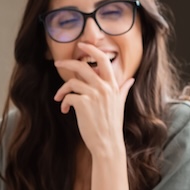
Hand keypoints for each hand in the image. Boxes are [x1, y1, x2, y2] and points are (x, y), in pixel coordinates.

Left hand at [53, 43, 134, 157]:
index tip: (82, 45)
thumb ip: (123, 90)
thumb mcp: (120, 104)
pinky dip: (63, 102)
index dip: (92, 50)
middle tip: (58, 63)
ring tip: (59, 98)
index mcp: (113, 86)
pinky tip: (65, 110)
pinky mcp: (83, 104)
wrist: (108, 144)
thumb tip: (131, 80)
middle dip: (68, 63)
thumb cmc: (112, 125)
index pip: (103, 60)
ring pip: (72, 82)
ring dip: (62, 90)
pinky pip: (68, 96)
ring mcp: (94, 95)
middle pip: (82, 66)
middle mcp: (104, 88)